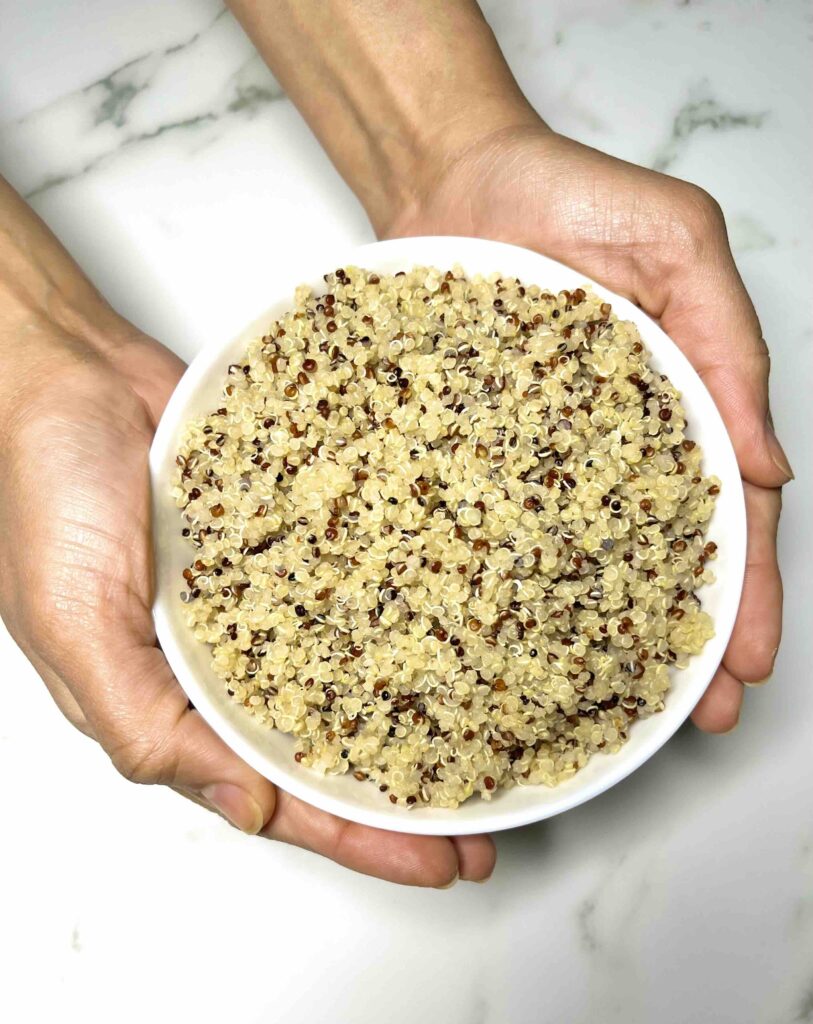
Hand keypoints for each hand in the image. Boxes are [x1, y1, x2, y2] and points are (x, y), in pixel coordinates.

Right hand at [0, 183, 494, 885]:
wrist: (66, 370)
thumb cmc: (41, 489)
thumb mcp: (72, 625)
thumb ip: (144, 723)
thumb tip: (240, 804)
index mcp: (168, 700)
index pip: (274, 792)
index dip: (354, 836)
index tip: (434, 860)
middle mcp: (222, 659)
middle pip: (328, 744)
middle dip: (402, 794)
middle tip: (483, 826)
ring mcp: (259, 598)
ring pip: (350, 670)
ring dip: (415, 708)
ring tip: (487, 742)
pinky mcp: (285, 538)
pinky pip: (349, 584)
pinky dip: (395, 610)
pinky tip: (449, 628)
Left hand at [382, 122, 790, 731]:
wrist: (454, 177)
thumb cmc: (571, 195)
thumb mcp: (679, 244)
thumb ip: (729, 344)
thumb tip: (771, 463)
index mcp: (679, 402)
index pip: (728, 510)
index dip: (747, 587)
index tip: (748, 661)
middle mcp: (611, 443)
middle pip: (659, 552)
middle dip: (684, 635)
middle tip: (698, 716)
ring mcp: (537, 452)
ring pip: (577, 555)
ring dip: (598, 631)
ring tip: (606, 705)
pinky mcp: (471, 447)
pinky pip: (488, 519)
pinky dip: (501, 575)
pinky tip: (502, 630)